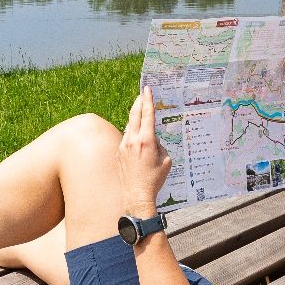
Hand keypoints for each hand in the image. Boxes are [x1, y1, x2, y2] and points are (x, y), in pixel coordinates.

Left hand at [118, 86, 172, 215]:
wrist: (136, 194)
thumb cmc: (154, 179)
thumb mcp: (165, 160)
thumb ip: (159, 145)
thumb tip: (153, 140)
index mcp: (146, 141)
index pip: (147, 115)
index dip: (148, 101)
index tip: (147, 89)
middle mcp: (133, 140)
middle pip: (134, 115)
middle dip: (138, 102)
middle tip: (142, 93)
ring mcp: (124, 146)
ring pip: (129, 125)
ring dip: (135, 117)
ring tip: (140, 111)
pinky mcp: (119, 152)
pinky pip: (126, 137)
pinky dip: (132, 132)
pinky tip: (137, 133)